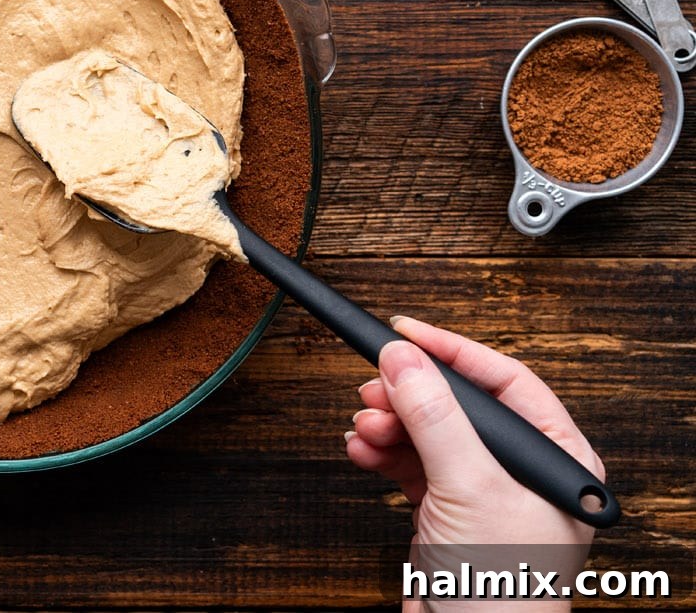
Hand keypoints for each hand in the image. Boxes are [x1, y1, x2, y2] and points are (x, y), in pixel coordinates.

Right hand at [346, 317, 602, 610]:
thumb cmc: (501, 589)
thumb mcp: (468, 487)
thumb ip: (434, 417)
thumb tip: (404, 358)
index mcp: (554, 457)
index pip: (504, 379)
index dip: (452, 350)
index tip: (405, 330)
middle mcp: (520, 471)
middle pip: (457, 404)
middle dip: (409, 394)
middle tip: (373, 387)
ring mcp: (481, 493)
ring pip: (427, 433)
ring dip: (388, 425)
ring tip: (364, 427)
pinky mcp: (445, 512)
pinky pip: (408, 464)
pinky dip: (381, 454)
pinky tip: (361, 450)